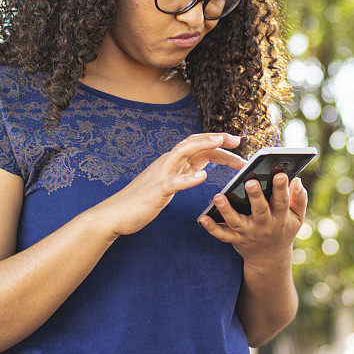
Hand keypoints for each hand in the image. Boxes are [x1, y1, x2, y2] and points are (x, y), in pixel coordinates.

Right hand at [98, 132, 246, 237]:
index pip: (198, 146)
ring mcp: (160, 175)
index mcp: (172, 162)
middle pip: (194, 143)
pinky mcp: (155, 191)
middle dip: (216, 139)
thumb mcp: (169, 183)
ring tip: (221, 143)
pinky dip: (187, 178)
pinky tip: (201, 177)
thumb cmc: (143, 200)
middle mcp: (167, 163)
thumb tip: (201, 169)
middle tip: (237, 139)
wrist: (116, 214)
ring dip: (203, 146)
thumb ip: (183, 174)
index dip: (218, 143)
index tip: (236, 144)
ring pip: (182, 152)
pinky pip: (172, 182)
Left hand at [198, 171, 307, 270]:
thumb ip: (300, 200)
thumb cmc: (283, 230)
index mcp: (281, 217)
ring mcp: (248, 233)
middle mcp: (264, 225)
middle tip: (250, 182)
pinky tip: (202, 218)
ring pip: (236, 222)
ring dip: (226, 210)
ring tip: (218, 196)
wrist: (270, 259)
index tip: (281, 174)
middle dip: (256, 196)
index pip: (283, 201)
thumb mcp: (297, 218)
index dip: (282, 188)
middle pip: (260, 210)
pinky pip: (222, 235)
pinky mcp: (235, 239)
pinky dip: (212, 228)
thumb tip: (297, 181)